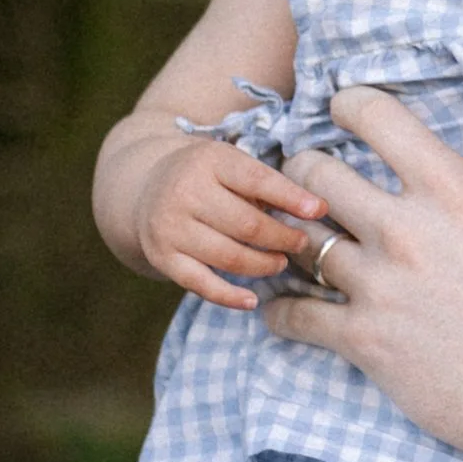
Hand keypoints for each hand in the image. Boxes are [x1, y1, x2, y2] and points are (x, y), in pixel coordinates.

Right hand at [134, 133, 325, 310]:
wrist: (143, 186)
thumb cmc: (205, 176)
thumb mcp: (230, 164)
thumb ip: (266, 184)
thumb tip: (315, 209)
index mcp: (210, 160)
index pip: (257, 180)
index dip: (291, 198)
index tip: (319, 210)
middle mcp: (185, 192)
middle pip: (246, 224)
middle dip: (281, 238)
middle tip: (301, 243)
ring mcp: (170, 227)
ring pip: (228, 256)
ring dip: (262, 265)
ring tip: (280, 262)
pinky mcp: (161, 256)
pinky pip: (200, 284)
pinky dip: (229, 296)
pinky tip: (252, 301)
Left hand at [259, 85, 462, 452]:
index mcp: (455, 192)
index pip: (377, 117)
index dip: (351, 103)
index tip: (345, 108)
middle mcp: (404, 230)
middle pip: (315, 173)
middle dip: (308, 168)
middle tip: (314, 179)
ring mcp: (376, 287)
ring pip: (298, 240)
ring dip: (293, 236)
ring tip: (298, 240)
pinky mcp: (362, 341)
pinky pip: (294, 316)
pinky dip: (281, 310)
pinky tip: (285, 307)